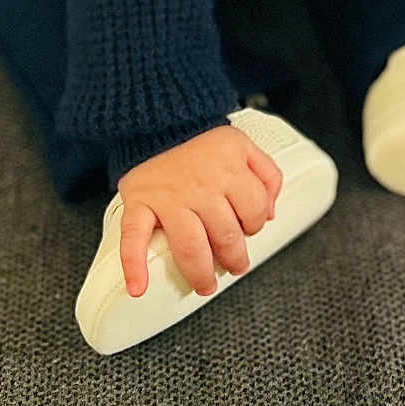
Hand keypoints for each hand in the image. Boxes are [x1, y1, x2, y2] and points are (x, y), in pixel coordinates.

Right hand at [115, 125, 283, 297]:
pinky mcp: (140, 203)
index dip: (255, 225)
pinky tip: (140, 286)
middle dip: (233, 258)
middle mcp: (201, 186)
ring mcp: (169, 197)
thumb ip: (266, 174)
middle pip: (225, 236)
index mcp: (230, 170)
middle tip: (232, 266)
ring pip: (190, 246)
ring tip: (204, 284)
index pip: (254, 211)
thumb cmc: (201, 139)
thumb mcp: (243, 145)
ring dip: (199, 273)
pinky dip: (134, 264)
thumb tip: (270, 212)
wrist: (158, 119)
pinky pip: (134, 237)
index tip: (248, 231)